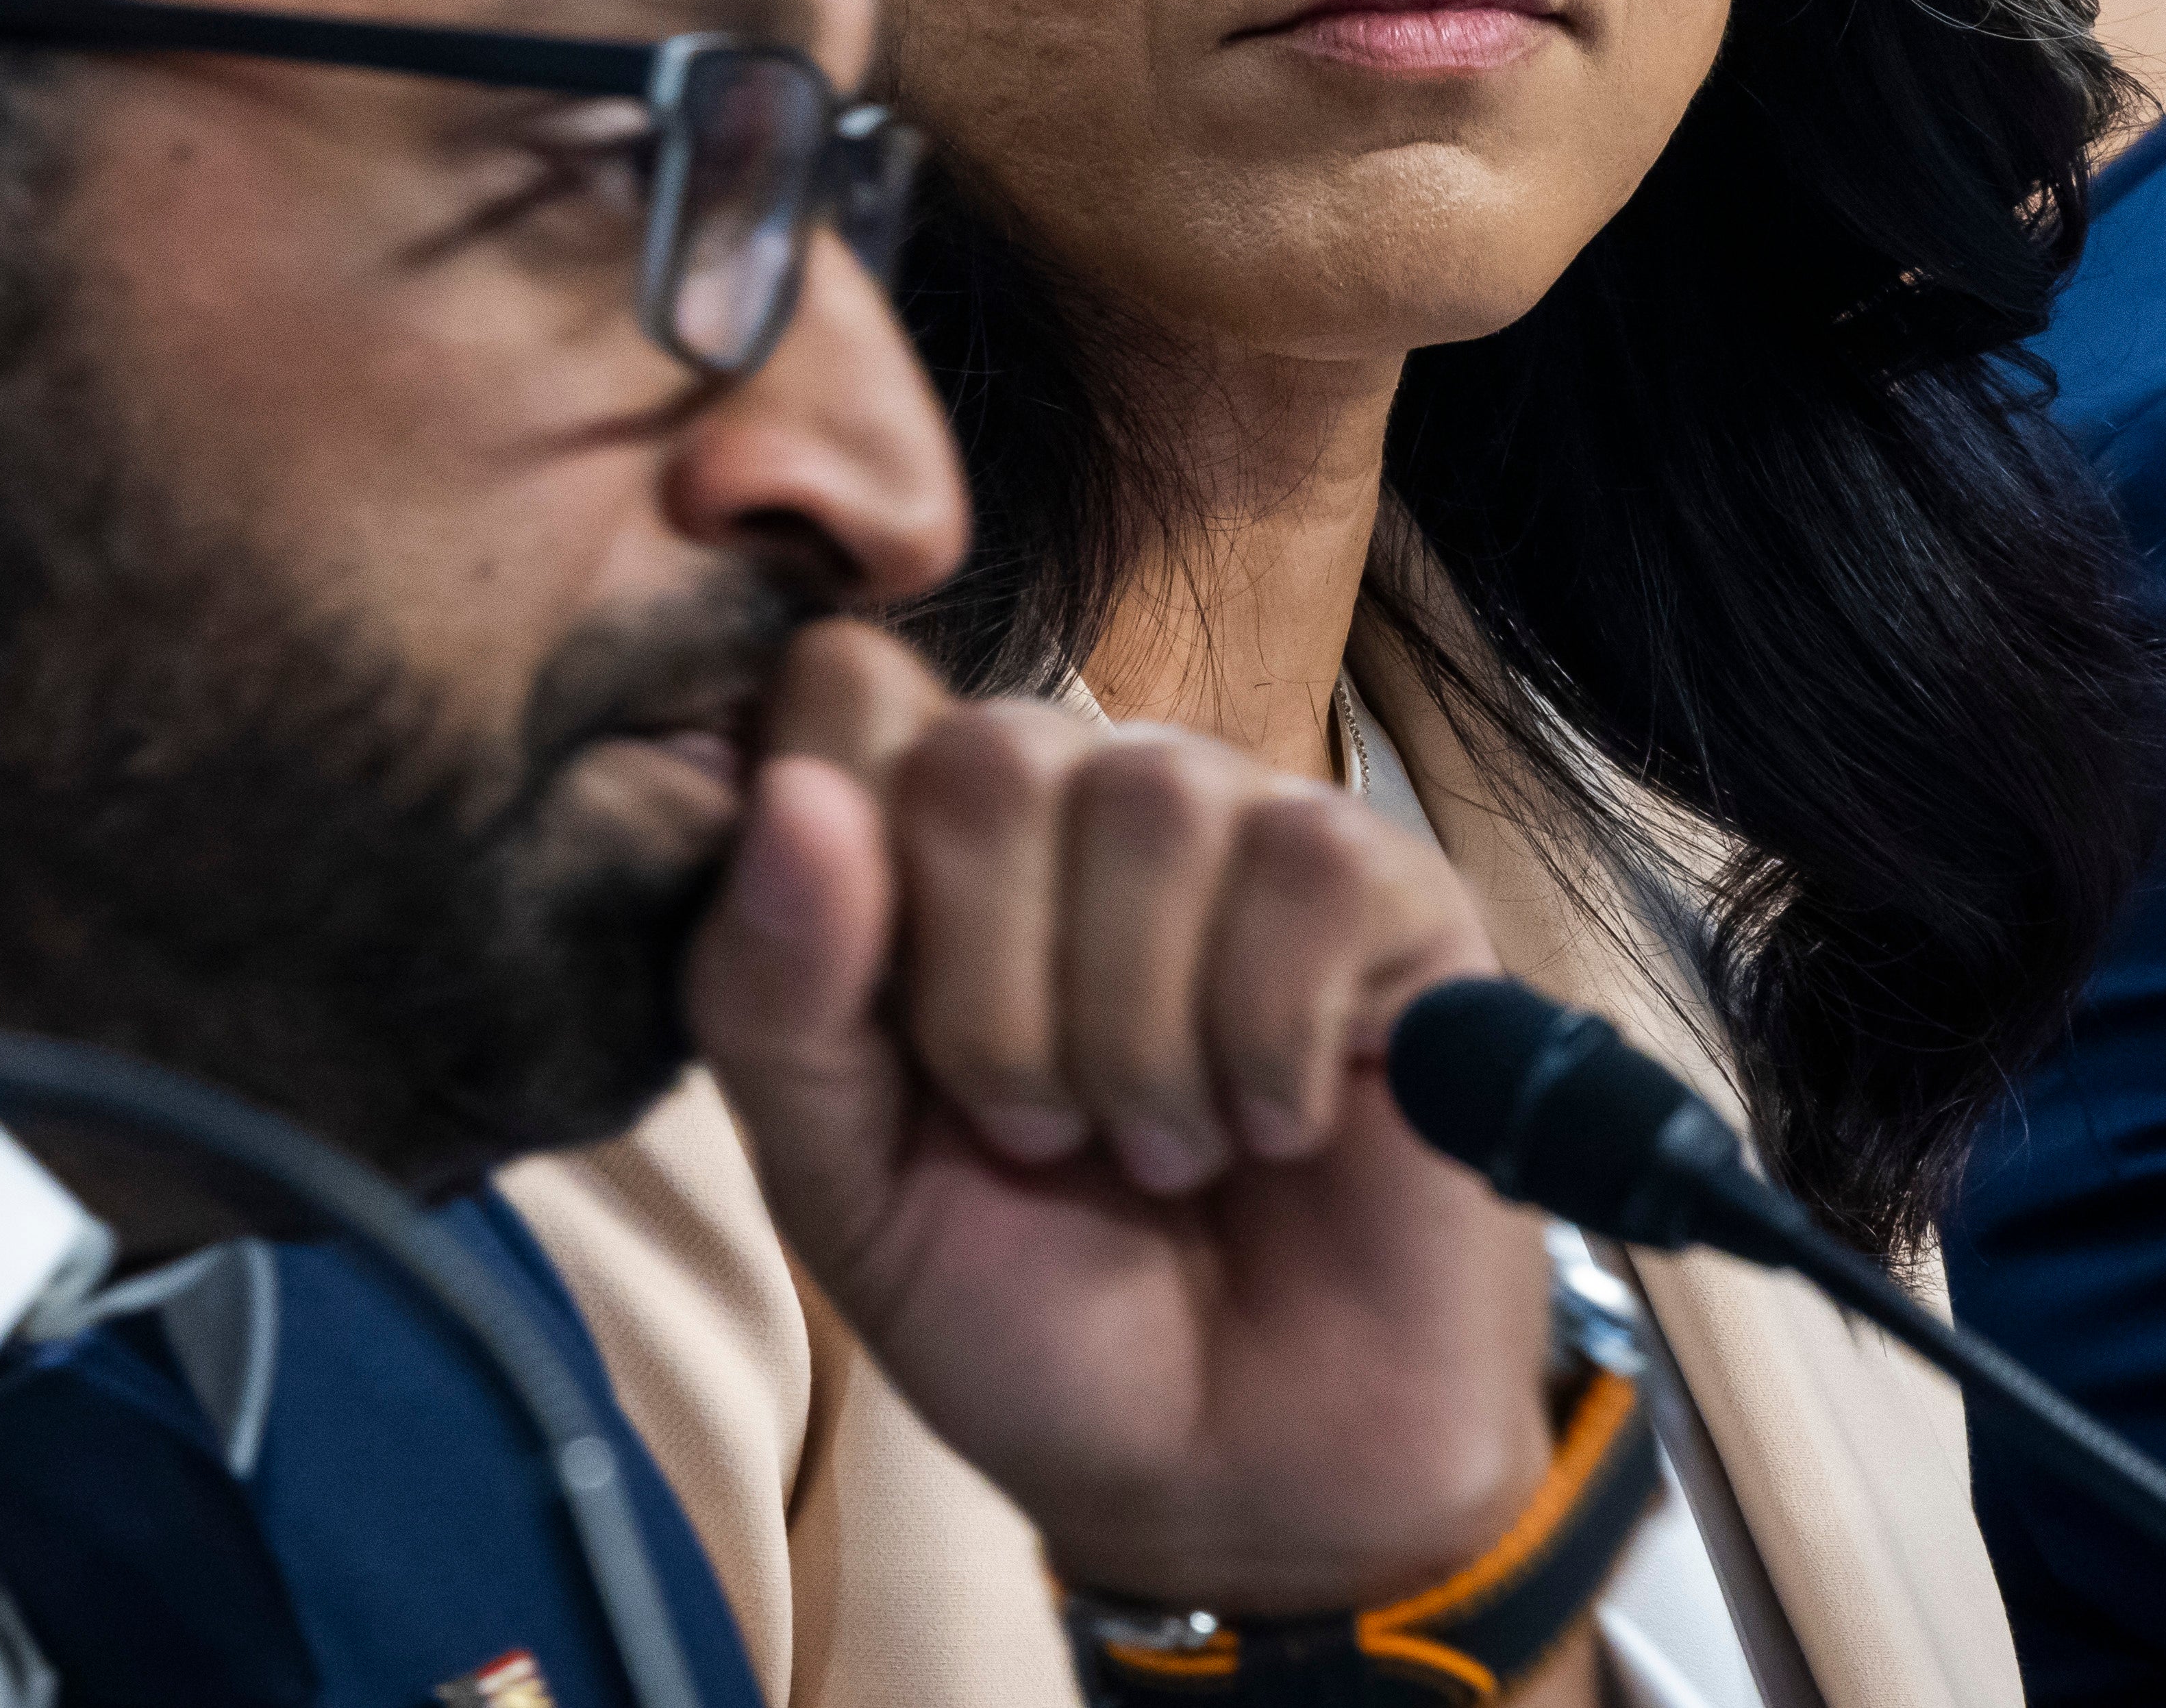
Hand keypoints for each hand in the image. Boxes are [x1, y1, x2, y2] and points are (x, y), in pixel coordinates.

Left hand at [690, 622, 1556, 1613]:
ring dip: (1136, 1046)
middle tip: (1041, 1136)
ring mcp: (1244, 827)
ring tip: (1165, 1150)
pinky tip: (1277, 1127)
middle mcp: (1081, 800)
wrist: (1238, 1476)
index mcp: (925, 847)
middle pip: (988, 756)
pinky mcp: (1394, 884)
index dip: (841, 851)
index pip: (843, 689)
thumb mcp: (841, 1185)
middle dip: (990, 1003)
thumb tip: (783, 790)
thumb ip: (771, 995)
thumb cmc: (1031, 1316)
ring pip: (1151, 805)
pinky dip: (1268, 1046)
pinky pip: (1305, 873)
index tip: (880, 1033)